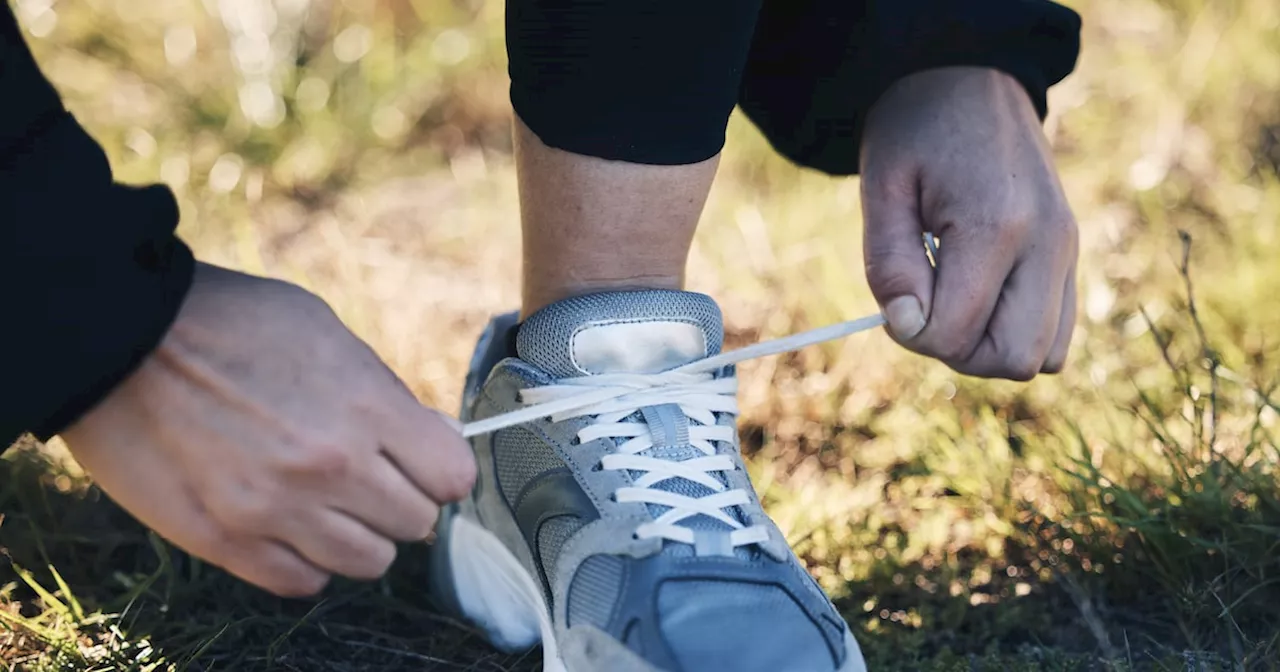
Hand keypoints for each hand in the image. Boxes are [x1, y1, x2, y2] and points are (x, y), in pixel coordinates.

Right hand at [61, 263, 474, 595]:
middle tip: (371, 477)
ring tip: (329, 502)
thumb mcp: (325, 332)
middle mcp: (329, 467)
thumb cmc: (228, 322)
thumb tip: (434, 436)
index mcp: (364, 407)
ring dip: (359, 535)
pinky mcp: (226, 541)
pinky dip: (306, 561)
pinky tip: (290, 525)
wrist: (118, 338)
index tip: (423, 461)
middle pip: (416, 522)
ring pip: (368, 562)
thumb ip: (384, 393)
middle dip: (403, 500)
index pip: (452, 476)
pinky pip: (302, 583)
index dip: (442, 468)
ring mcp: (276, 511)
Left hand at [860, 66, 1077, 379]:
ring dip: (989, 346)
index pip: (957, 335)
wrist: (970, 78)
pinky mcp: (1072, 253)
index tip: (897, 300)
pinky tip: (982, 295)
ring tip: (955, 298)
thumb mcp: (882, 188)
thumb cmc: (916, 130)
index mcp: (998, 225)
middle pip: (1013, 359)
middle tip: (926, 304)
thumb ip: (890, 265)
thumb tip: (908, 328)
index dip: (913, 333)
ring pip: (1042, 356)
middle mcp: (1048, 243)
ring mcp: (1069, 249)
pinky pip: (1057, 333)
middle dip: (957, 351)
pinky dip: (1016, 331)